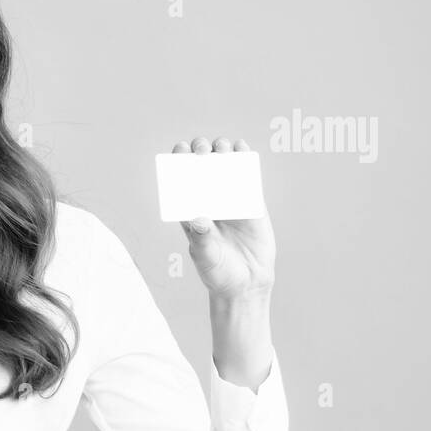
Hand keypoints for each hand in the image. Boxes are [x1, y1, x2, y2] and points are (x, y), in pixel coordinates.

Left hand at [171, 136, 275, 301]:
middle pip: (201, 168)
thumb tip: (198, 218)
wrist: (246, 283)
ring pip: (224, 168)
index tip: (180, 151)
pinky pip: (248, 177)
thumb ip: (202, 239)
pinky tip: (242, 148)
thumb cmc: (218, 272)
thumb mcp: (206, 257)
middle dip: (200, 152)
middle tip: (202, 151)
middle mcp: (208, 201)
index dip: (178, 162)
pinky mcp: (252, 203)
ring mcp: (230, 200)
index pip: (180, 181)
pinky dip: (244, 160)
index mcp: (190, 211)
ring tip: (221, 147)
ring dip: (221, 151)